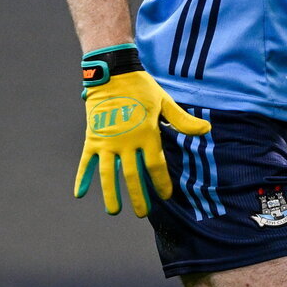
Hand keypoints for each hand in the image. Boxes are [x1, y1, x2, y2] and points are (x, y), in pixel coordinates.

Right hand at [75, 45, 210, 216]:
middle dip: (138, 195)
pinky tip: (80, 194)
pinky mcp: (93, 138)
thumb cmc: (143, 88)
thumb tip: (207, 130)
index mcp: (147, 134)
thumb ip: (182, 121)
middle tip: (142, 213)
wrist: (114, 73)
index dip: (161, 182)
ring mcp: (108, 141)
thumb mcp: (165, 102)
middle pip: (132, 175)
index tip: (165, 195)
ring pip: (108, 174)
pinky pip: (87, 161)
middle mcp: (127, 141)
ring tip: (114, 212)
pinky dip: (83, 177)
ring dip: (111, 194)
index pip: (155, 165)